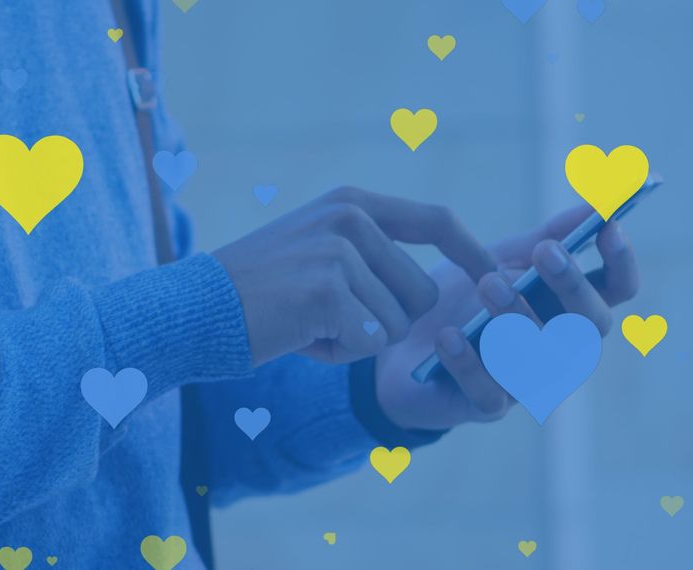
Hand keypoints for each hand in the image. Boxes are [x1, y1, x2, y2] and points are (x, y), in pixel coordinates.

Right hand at [214, 187, 496, 365]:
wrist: (197, 310)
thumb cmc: (260, 292)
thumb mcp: (318, 249)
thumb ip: (370, 253)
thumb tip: (436, 288)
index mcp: (352, 203)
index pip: (436, 220)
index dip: (471, 251)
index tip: (495, 277)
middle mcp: (350, 217)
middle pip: (422, 291)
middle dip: (386, 322)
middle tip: (330, 319)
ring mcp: (338, 251)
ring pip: (396, 324)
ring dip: (357, 340)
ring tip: (309, 324)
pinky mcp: (327, 291)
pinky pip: (368, 342)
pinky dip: (337, 354)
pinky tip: (300, 337)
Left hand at [373, 206, 639, 429]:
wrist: (399, 343)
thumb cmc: (459, 301)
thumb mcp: (497, 260)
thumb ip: (543, 238)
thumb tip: (595, 202)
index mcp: (567, 311)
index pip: (616, 291)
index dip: (621, 262)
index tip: (608, 227)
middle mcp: (557, 351)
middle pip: (588, 327)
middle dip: (570, 286)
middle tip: (544, 252)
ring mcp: (524, 384)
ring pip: (540, 361)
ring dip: (517, 319)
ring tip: (487, 283)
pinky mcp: (483, 407)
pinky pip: (487, 392)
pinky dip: (468, 363)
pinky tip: (449, 336)